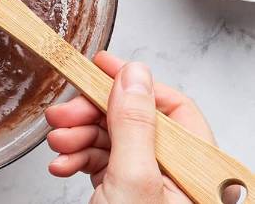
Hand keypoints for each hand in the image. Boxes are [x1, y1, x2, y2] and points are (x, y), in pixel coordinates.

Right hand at [45, 51, 238, 203]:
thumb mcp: (133, 181)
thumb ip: (135, 125)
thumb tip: (133, 74)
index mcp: (199, 174)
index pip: (173, 108)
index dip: (133, 83)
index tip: (98, 66)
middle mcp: (179, 179)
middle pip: (136, 123)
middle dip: (93, 116)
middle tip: (62, 115)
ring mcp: (151, 188)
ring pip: (114, 142)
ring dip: (79, 139)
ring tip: (58, 146)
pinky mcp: (126, 195)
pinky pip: (103, 164)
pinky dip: (78, 160)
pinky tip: (63, 166)